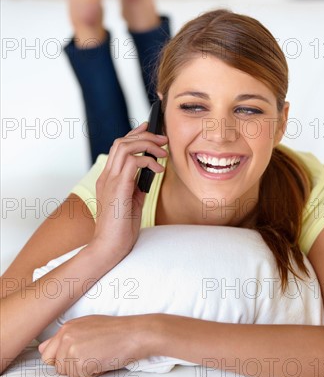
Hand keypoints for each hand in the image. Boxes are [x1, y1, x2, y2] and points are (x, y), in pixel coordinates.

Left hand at [38, 314, 155, 376]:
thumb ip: (65, 336)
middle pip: (58, 366)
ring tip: (98, 355)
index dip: (61, 359)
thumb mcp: (87, 325)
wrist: (134, 333)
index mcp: (67, 327)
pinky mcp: (82, 361)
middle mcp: (67, 336)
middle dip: (73, 366)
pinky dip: (94, 373)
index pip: (47, 353)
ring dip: (84, 370)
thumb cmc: (116, 330)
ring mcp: (73, 349)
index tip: (73, 357)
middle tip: (91, 355)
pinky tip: (103, 360)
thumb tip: (44, 349)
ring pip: (69, 374)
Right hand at [91, 122, 167, 263]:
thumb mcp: (131, 201)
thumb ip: (136, 184)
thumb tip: (149, 171)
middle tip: (163, 140)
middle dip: (145, 135)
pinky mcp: (118, 187)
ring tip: (163, 153)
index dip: (135, 134)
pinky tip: (159, 170)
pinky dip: (149, 161)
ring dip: (148, 145)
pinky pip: (133, 161)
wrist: (109, 247)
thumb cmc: (120, 228)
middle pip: (122, 141)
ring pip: (125, 146)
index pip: (119, 147)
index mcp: (107, 178)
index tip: (150, 129)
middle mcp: (106, 176)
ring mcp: (110, 181)